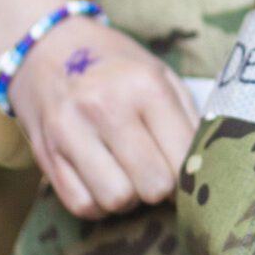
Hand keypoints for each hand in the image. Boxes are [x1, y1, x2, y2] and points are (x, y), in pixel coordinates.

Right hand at [10, 25, 198, 217]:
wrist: (47, 48)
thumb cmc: (117, 66)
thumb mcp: (160, 75)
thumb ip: (188, 119)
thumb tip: (207, 169)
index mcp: (145, 86)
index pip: (183, 158)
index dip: (190, 176)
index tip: (185, 173)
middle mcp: (106, 107)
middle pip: (153, 185)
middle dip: (160, 189)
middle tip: (156, 173)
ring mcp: (71, 132)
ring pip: (117, 200)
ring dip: (128, 198)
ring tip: (127, 176)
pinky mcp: (46, 154)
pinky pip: (82, 205)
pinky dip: (97, 203)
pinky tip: (101, 180)